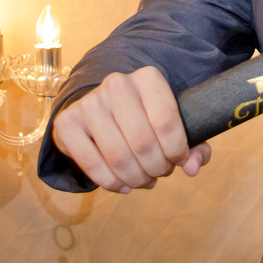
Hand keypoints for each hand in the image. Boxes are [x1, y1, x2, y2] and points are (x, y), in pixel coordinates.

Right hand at [51, 65, 210, 192]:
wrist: (103, 108)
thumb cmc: (147, 118)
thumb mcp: (175, 124)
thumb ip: (195, 145)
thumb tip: (193, 168)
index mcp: (148, 78)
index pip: (166, 121)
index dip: (177, 151)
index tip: (180, 160)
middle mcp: (117, 84)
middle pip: (143, 142)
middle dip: (157, 168)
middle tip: (161, 173)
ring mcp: (89, 102)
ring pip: (118, 156)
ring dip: (136, 178)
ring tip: (145, 180)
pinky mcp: (67, 122)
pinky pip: (91, 164)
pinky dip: (111, 183)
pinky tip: (124, 185)